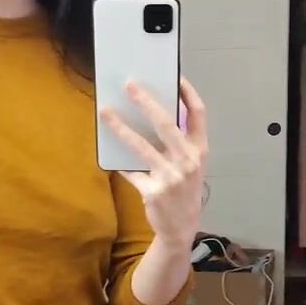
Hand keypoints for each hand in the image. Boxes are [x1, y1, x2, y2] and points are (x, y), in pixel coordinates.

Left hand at [100, 77, 208, 248]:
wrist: (181, 228)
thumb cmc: (183, 189)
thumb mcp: (190, 165)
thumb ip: (178, 142)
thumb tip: (151, 113)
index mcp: (200, 150)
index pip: (198, 113)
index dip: (187, 92)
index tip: (175, 75)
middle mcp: (188, 161)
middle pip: (165, 123)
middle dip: (145, 101)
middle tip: (128, 85)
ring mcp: (171, 177)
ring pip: (140, 145)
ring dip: (120, 127)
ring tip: (105, 112)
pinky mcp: (153, 191)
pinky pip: (130, 170)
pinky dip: (119, 162)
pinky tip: (108, 152)